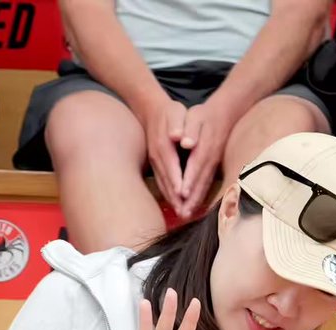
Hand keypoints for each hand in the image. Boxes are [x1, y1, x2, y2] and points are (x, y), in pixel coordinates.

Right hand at [139, 95, 187, 211]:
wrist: (151, 108)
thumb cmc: (169, 111)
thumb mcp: (175, 112)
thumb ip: (178, 124)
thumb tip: (178, 137)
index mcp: (164, 145)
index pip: (172, 166)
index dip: (177, 181)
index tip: (183, 195)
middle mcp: (158, 157)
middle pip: (167, 180)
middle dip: (176, 198)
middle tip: (184, 214)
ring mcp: (155, 162)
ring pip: (164, 184)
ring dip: (172, 200)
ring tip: (181, 215)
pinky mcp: (155, 165)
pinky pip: (162, 182)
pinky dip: (168, 195)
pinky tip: (175, 205)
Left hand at [177, 98, 232, 218]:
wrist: (224, 115)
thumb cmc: (205, 115)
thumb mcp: (196, 116)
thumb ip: (190, 128)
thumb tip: (185, 142)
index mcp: (204, 148)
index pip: (195, 166)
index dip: (189, 180)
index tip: (182, 194)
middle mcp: (210, 161)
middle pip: (200, 182)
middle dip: (192, 199)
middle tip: (183, 214)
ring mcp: (213, 166)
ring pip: (203, 187)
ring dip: (196, 202)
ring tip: (187, 216)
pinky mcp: (213, 168)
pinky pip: (206, 186)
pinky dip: (200, 198)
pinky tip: (193, 207)